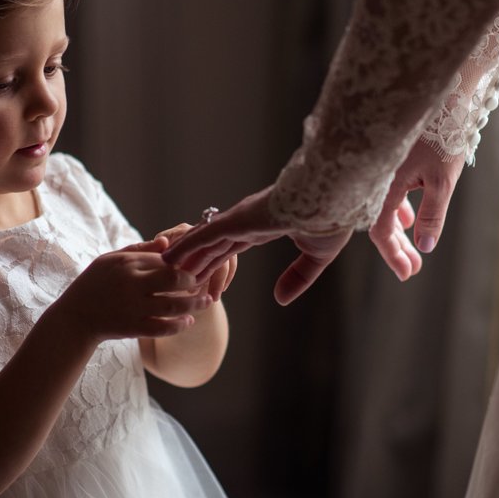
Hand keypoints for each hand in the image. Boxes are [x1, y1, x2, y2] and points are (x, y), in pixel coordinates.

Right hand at [56, 237, 210, 340]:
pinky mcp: (133, 327)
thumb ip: (139, 249)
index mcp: (127, 263)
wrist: (74, 317)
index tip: (194, 266)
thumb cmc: (94, 283)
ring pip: (173, 305)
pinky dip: (179, 325)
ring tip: (206, 303)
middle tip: (202, 283)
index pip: (165, 259)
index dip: (183, 263)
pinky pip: (162, 327)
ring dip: (194, 305)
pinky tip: (188, 322)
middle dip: (193, 281)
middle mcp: (131, 284)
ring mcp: (132, 307)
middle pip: (174, 278)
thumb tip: (168, 242)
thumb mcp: (111, 259)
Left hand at [162, 187, 352, 305]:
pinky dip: (186, 247)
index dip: (215, 264)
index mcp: (264, 225)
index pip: (232, 248)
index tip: (203, 279)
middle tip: (174, 278)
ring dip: (184, 256)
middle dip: (194, 262)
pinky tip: (169, 258)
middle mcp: (247, 221)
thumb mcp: (316, 255)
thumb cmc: (331, 217)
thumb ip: (298, 277)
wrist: (336, 197)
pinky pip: (205, 236)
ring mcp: (240, 219)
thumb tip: (280, 300)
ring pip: (204, 241)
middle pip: (211, 246)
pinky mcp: (238, 219)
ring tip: (163, 270)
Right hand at [369, 139, 463, 279]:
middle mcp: (376, 178)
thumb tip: (424, 246)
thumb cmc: (444, 134)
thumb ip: (432, 215)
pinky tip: (406, 217)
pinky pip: (385, 192)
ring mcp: (381, 168)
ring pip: (383, 207)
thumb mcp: (442, 180)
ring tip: (410, 248)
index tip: (407, 274)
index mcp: (384, 184)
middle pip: (379, 222)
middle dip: (397, 248)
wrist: (443, 93)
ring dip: (398, 230)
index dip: (394, 255)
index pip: (381, 230)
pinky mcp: (388, 159)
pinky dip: (396, 209)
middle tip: (412, 269)